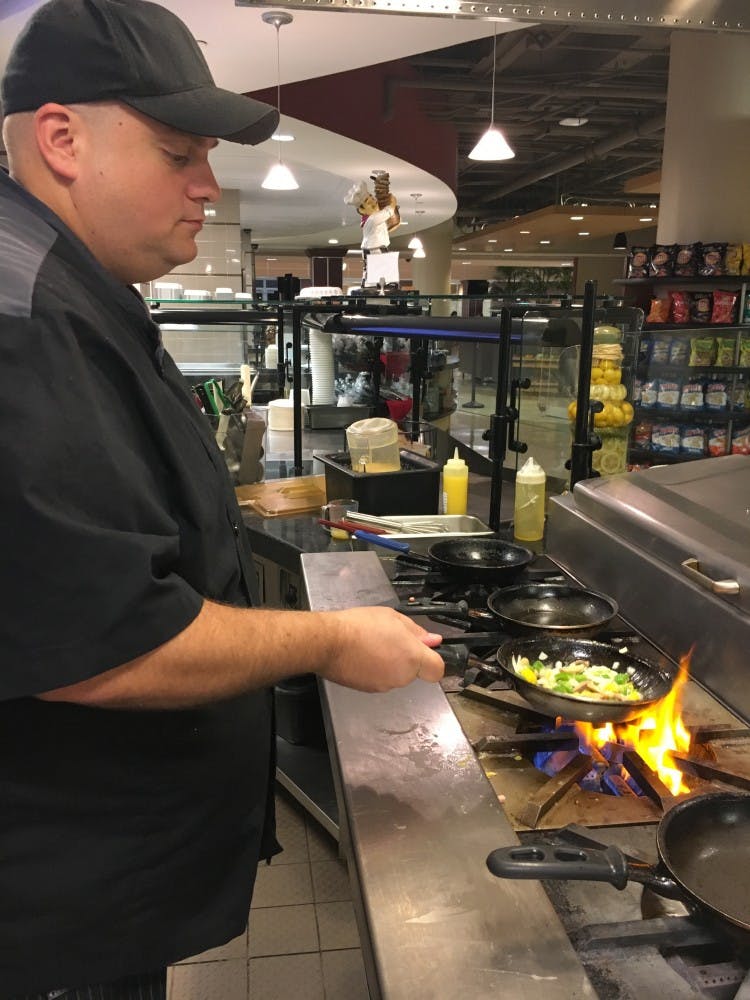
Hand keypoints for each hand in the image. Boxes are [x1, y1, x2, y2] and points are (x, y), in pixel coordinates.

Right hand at [319, 607, 443, 692]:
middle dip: (407, 658)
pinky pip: (380, 679)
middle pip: (414, 671)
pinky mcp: (369, 690)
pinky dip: (376, 670)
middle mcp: (401, 676)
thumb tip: (433, 641)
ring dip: (390, 663)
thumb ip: (416, 631)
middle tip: (390, 639)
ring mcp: (385, 685)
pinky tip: (363, 656)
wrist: (329, 643)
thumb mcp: (392, 618)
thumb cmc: (359, 626)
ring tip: (372, 645)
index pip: (437, 670)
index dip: (433, 660)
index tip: (424, 650)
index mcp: (412, 657)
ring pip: (396, 675)